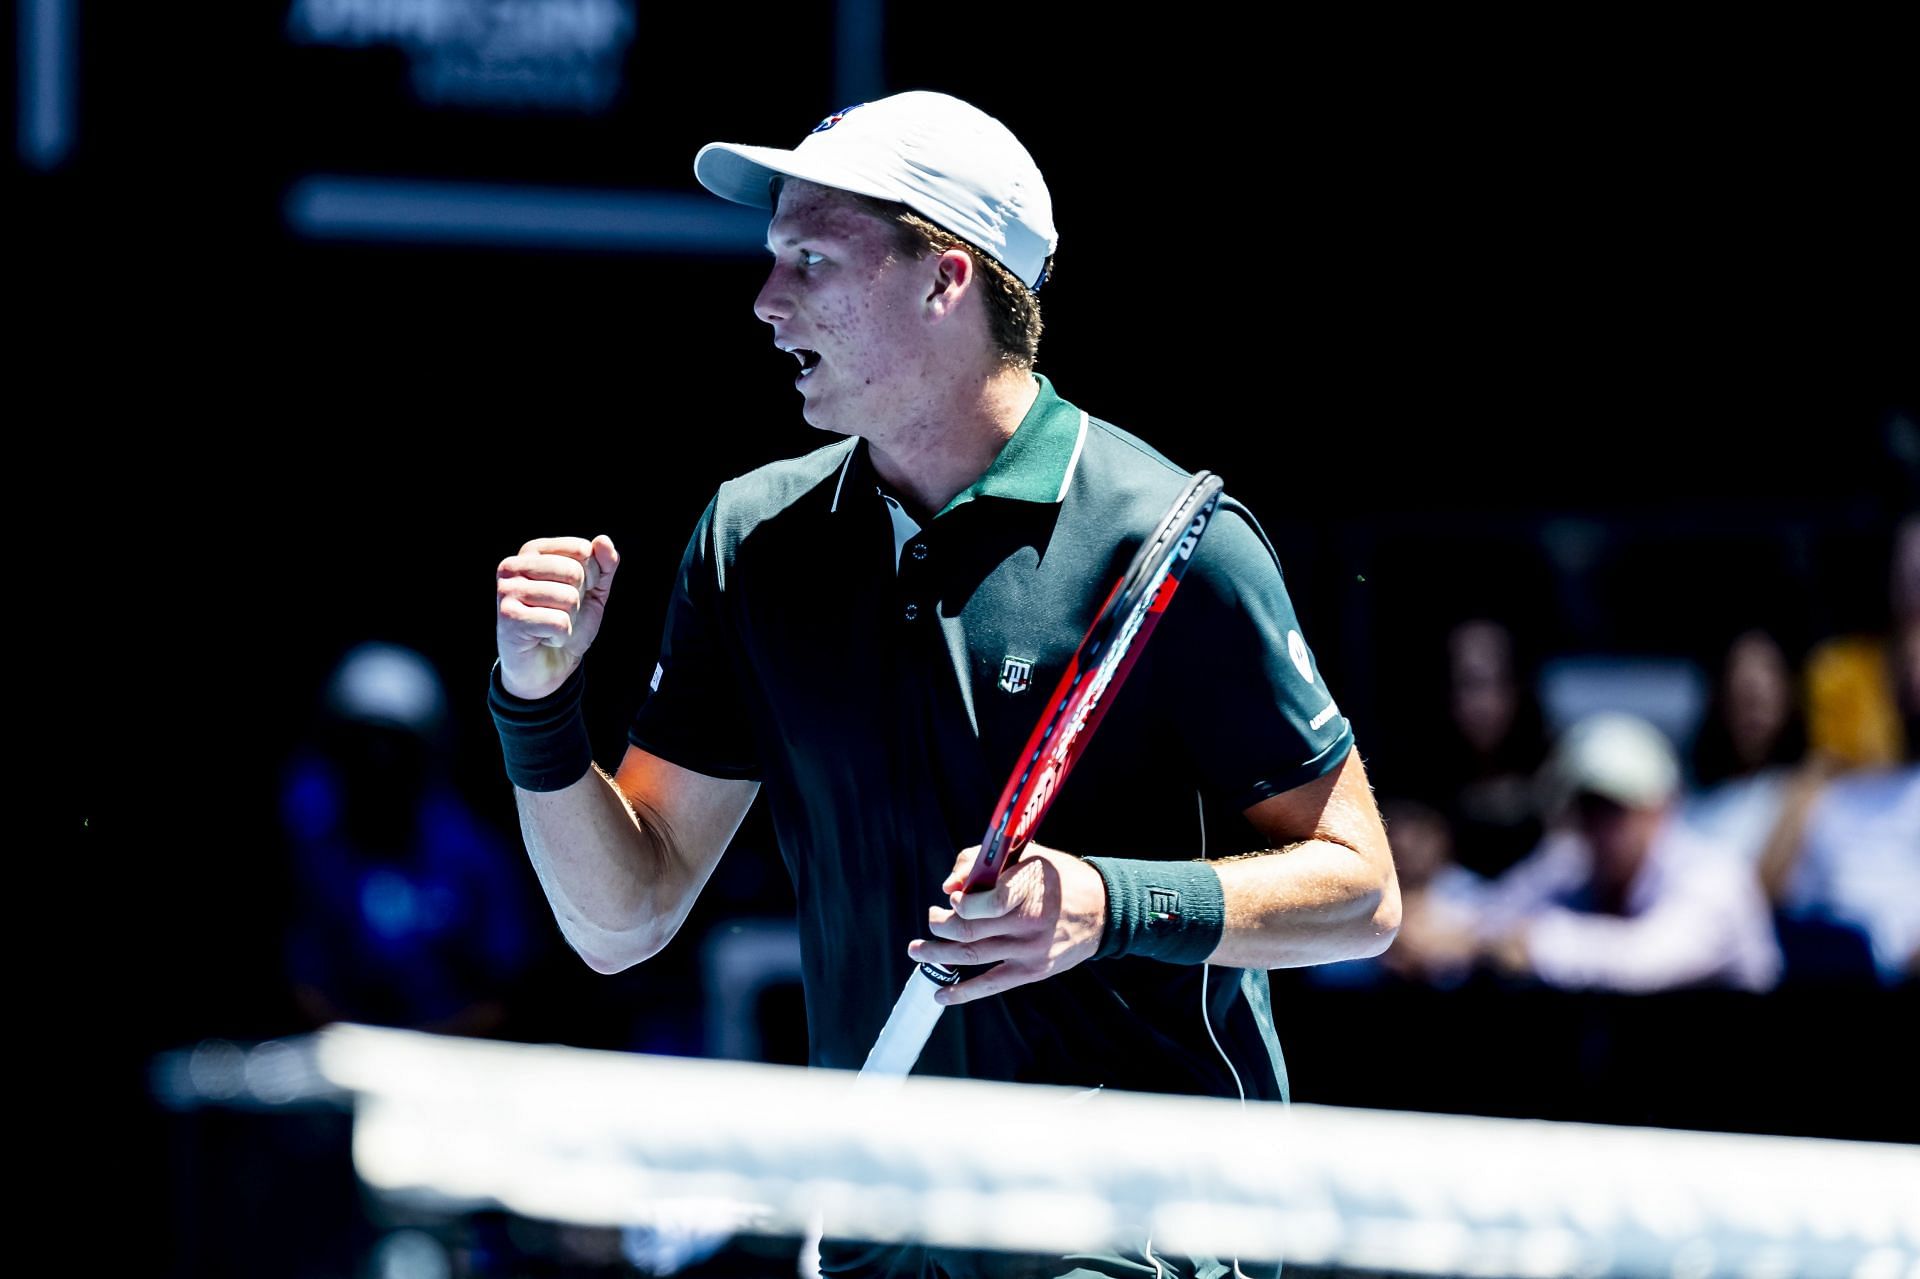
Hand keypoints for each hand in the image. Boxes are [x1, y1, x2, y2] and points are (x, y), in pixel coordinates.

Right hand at [495, 535, 619, 698]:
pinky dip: (560, 637)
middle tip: (561, 613)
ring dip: (569, 620)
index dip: (592, 577)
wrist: (548, 666)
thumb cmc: (566, 623)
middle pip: (574, 572)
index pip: (582, 550)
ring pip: (568, 598)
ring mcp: (507, 591)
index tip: (576, 593)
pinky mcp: (508, 617)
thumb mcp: (593, 592)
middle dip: (579, 600)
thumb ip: (604, 566)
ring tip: (550, 626)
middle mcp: (513, 566)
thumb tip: (603, 541)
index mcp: (532, 552)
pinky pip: (559, 622)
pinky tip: (543, 638)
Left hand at [907, 842, 1106, 1004]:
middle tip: (931, 919)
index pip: (987, 901)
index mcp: (1028, 888)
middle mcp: (1029, 922)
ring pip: (971, 956)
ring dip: (937, 954)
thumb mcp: (1027, 856)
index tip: (952, 896)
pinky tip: (940, 993)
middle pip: (969, 930)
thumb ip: (982, 862)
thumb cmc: (1058, 877)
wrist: (1103, 909)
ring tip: (917, 950)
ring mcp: (1029, 950)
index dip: (961, 902)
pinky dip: (962, 992)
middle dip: (940, 926)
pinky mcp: (1032, 971)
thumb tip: (948, 886)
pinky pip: (991, 984)